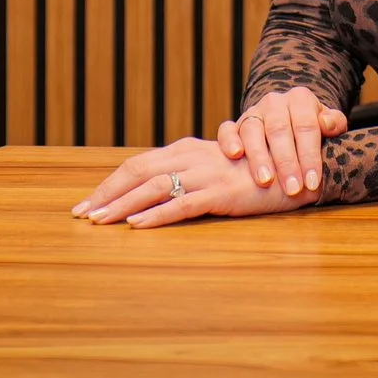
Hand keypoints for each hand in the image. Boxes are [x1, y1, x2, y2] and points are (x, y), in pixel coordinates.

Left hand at [70, 136, 318, 228]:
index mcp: (187, 150)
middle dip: (105, 193)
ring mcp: (206, 174)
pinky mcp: (221, 193)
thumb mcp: (215, 170)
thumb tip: (153, 191)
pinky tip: (138, 227)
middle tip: (80, 214)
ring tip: (99, 222)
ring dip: (122, 206)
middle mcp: (192, 156)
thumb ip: (187, 175)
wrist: (297, 168)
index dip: (110, 182)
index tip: (87, 202)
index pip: (138, 164)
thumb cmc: (255, 173)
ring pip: (153, 187)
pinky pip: (182, 204)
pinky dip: (156, 216)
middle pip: (137, 171)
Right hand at [218, 86, 349, 197]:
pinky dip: (229, 141)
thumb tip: (328, 124)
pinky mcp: (235, 124)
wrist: (288, 119)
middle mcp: (275, 102)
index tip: (312, 182)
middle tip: (292, 189)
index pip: (306, 126)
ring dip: (258, 156)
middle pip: (279, 130)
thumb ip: (334, 123)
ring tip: (265, 180)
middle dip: (286, 162)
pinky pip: (227, 129)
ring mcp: (253, 112)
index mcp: (300, 99)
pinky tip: (235, 155)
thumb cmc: (311, 129)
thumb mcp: (329, 124)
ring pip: (252, 130)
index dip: (310, 155)